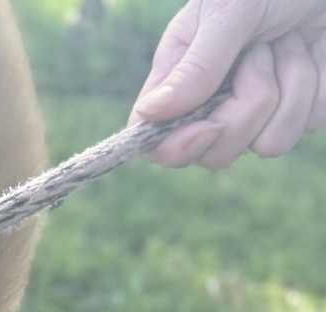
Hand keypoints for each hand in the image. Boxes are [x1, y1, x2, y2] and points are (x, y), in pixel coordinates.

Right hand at [133, 0, 325, 166]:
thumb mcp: (227, 11)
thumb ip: (195, 66)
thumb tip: (149, 115)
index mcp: (181, 80)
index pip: (157, 142)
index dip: (178, 148)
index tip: (209, 127)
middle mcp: (216, 104)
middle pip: (219, 153)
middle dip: (250, 105)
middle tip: (261, 52)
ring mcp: (262, 111)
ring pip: (271, 144)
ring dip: (293, 85)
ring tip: (292, 41)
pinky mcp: (303, 109)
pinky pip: (312, 123)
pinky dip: (320, 83)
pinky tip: (315, 50)